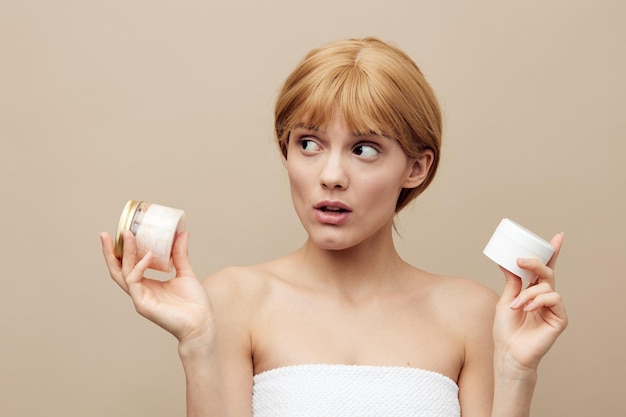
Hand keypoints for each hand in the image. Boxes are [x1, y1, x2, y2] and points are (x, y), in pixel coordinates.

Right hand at [100, 230, 214, 343]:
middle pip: (118, 270)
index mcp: (148, 284)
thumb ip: (180, 254)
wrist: (201, 323)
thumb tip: (181, 232)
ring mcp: (140, 298)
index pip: (128, 266)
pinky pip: (135, 282)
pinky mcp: (143, 304)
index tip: (121, 233)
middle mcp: (140, 290)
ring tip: (127, 234)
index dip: (121, 251)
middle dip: (110, 252)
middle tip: (106, 234)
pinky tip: (148, 255)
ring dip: (124, 253)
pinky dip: (139, 267)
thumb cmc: (194, 303)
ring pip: (124, 273)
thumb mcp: (185, 272)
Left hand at [493, 233, 567, 374]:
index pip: (544, 269)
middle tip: (521, 260)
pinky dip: (538, 301)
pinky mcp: (560, 318)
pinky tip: (527, 309)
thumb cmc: (505, 330)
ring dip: (527, 294)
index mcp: (532, 291)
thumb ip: (511, 281)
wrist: (508, 352)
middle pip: (547, 272)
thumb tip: (507, 260)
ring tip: (516, 306)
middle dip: (536, 263)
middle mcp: (545, 297)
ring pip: (546, 286)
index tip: (558, 237)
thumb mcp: (505, 300)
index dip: (552, 253)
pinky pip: (553, 299)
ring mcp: (553, 308)